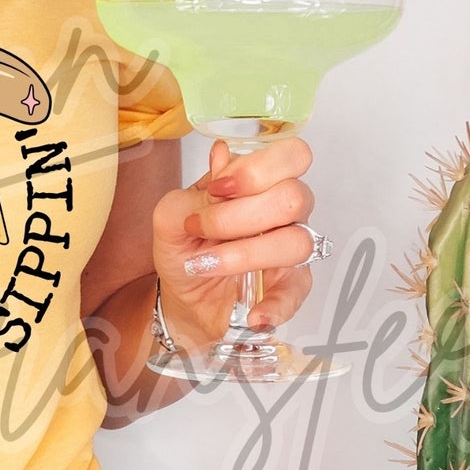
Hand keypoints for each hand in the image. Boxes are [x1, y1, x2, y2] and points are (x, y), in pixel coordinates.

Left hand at [152, 137, 316, 351]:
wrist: (184, 294)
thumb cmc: (185, 246)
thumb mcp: (172, 215)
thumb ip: (195, 192)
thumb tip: (221, 161)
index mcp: (262, 182)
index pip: (291, 155)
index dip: (257, 169)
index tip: (217, 188)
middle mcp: (285, 211)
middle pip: (294, 197)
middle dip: (238, 215)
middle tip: (200, 229)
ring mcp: (292, 248)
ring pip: (297, 242)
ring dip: (245, 255)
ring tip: (207, 264)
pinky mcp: (291, 286)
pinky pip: (297, 293)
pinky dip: (275, 305)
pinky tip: (255, 314)